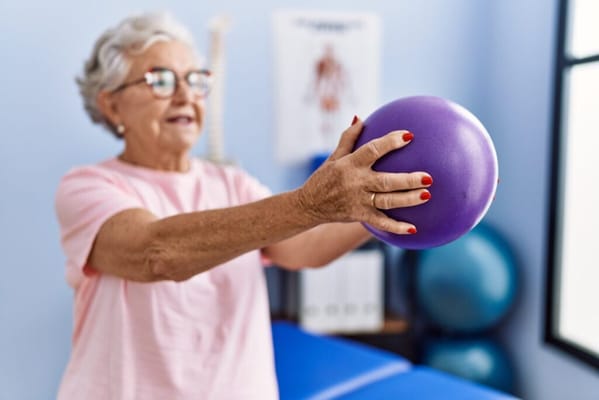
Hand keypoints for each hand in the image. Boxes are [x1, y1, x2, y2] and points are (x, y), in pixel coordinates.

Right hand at [297, 116, 432, 234]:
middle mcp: (356, 183)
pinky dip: (395, 227)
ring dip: (407, 199)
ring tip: (427, 195)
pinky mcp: (359, 215)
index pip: (372, 150)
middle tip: (429, 177)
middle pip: (386, 181)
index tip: (408, 135)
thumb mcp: (334, 157)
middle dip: (408, 179)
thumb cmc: (324, 177)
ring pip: (387, 201)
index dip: (390, 142)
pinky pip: (380, 222)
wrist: (308, 205)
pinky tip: (413, 229)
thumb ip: (348, 138)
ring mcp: (358, 201)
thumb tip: (361, 117)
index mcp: (350, 164)